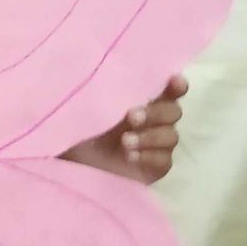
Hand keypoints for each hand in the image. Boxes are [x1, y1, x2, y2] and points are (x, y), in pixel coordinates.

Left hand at [60, 74, 187, 185]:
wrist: (70, 168)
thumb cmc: (77, 134)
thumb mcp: (87, 111)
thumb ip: (106, 95)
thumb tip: (113, 76)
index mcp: (139, 101)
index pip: (167, 90)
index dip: (176, 85)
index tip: (174, 82)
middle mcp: (152, 121)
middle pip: (173, 112)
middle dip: (156, 113)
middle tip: (131, 117)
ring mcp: (155, 146)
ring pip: (171, 136)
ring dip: (150, 136)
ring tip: (124, 142)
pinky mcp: (154, 169)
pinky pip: (164, 160)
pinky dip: (149, 156)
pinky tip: (130, 157)